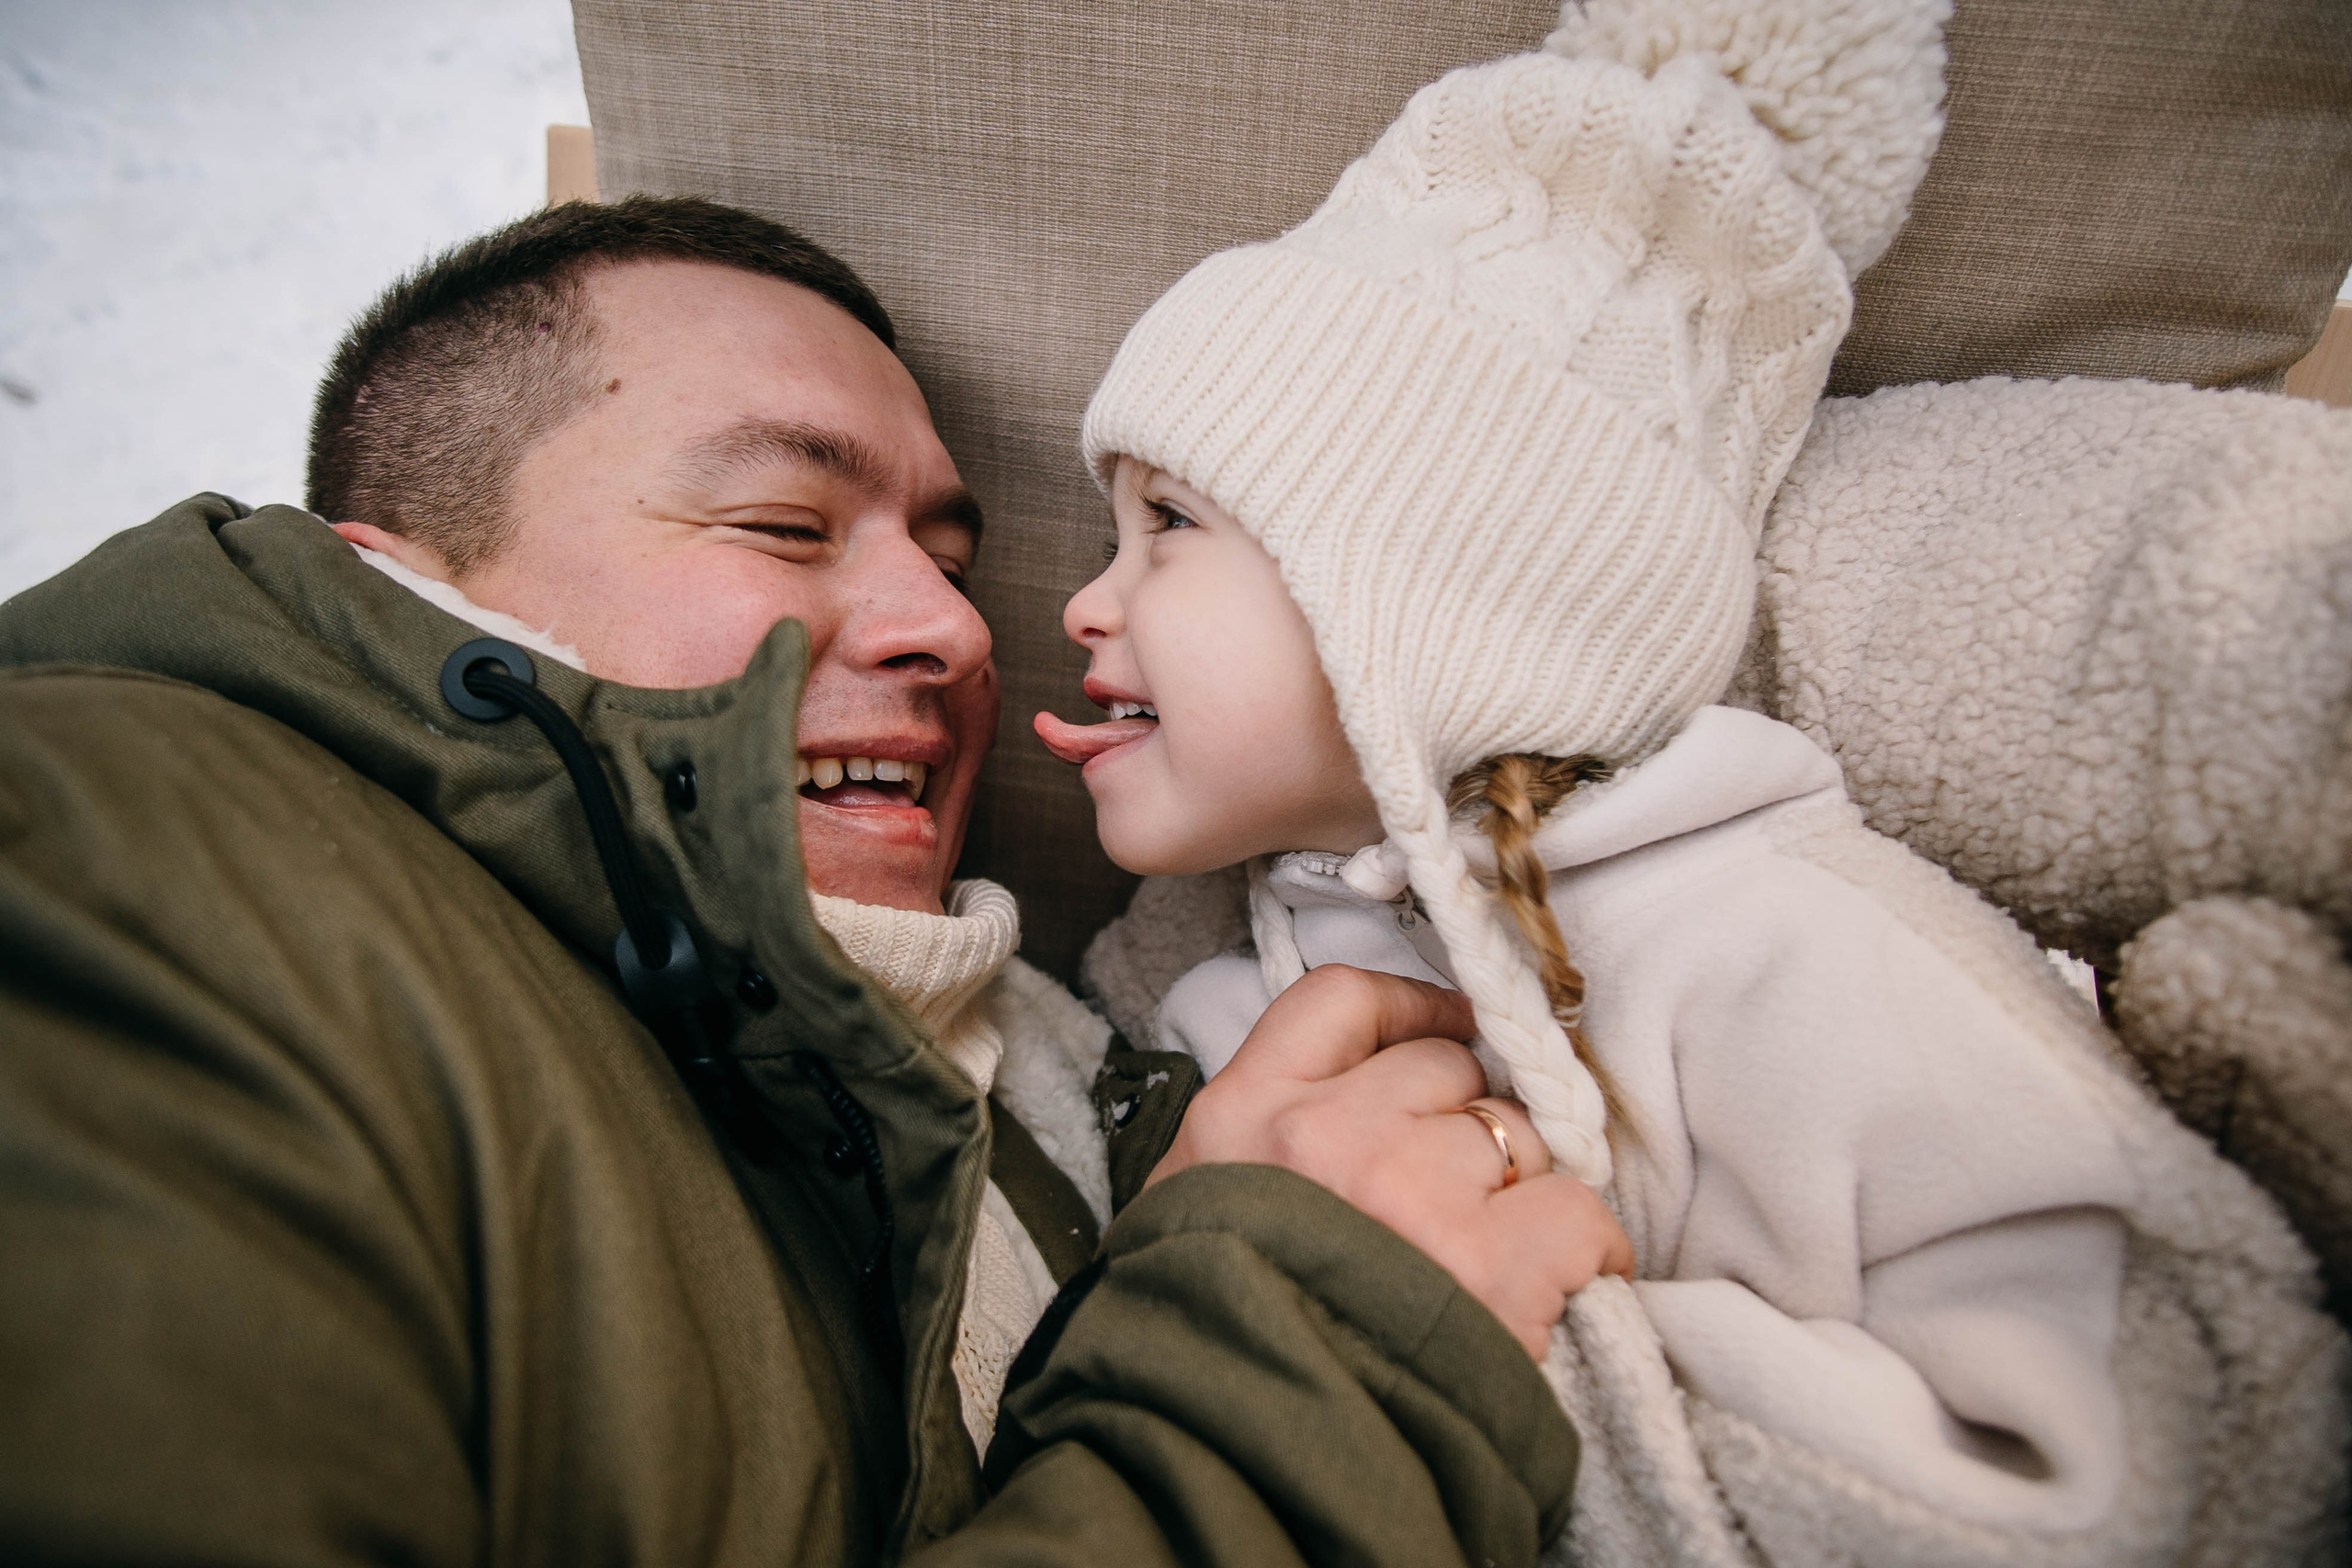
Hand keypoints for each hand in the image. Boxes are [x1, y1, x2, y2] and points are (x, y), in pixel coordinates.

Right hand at [1150, 964, 1633, 1356]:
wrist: (1248, 1468)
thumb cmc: (1223, 1341)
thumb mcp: (1198, 1211)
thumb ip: (1265, 1136)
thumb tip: (1369, 1084)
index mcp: (1237, 1118)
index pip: (1340, 1000)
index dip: (1412, 1009)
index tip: (1447, 1031)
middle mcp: (1322, 1136)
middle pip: (1447, 1066)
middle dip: (1465, 1121)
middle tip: (1457, 1195)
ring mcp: (1408, 1193)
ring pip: (1518, 1133)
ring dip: (1519, 1188)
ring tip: (1487, 1259)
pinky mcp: (1491, 1265)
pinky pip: (1577, 1210)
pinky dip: (1583, 1250)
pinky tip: (1550, 1288)